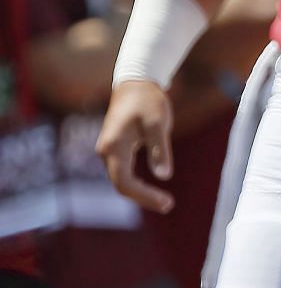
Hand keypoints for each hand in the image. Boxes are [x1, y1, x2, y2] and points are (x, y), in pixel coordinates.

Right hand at [95, 79, 174, 212]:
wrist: (136, 82)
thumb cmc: (148, 100)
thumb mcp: (159, 123)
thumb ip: (160, 149)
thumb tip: (164, 176)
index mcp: (114, 147)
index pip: (124, 182)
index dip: (144, 196)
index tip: (167, 202)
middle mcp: (106, 151)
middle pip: (121, 185)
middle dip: (143, 197)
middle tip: (168, 205)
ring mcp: (109, 150)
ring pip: (121, 179)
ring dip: (140, 192)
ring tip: (164, 201)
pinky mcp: (116, 147)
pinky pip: (123, 171)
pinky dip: (137, 182)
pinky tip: (152, 187)